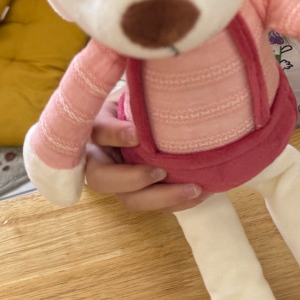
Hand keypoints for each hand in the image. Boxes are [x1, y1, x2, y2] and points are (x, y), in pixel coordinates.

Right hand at [85, 94, 207, 211]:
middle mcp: (100, 159)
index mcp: (97, 128)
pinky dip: (178, 202)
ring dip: (162, 198)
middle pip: (101, 179)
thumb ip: (140, 98)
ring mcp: (119, 180)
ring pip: (130, 199)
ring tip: (194, 188)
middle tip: (161, 172)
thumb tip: (152, 98)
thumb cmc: (145, 100)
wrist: (155, 115)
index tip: (137, 134)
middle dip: (133, 179)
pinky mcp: (140, 192)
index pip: (98, 131)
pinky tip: (202, 192)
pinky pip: (154, 205)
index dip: (114, 135)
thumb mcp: (139, 94)